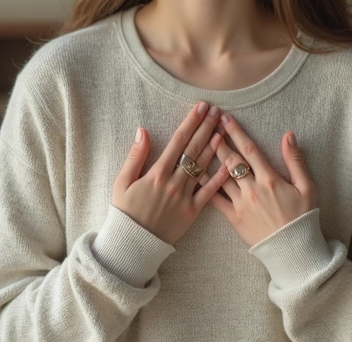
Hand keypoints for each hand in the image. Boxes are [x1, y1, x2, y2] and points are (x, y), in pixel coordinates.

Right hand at [112, 102, 232, 244]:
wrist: (132, 244)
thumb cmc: (124, 211)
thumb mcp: (122, 181)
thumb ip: (135, 156)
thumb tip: (142, 131)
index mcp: (157, 173)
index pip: (178, 140)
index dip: (191, 121)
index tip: (200, 107)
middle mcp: (173, 182)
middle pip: (194, 149)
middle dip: (206, 127)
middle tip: (216, 111)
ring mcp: (184, 197)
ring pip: (203, 167)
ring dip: (214, 147)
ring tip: (224, 129)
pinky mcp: (192, 212)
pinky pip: (209, 192)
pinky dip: (219, 177)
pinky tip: (229, 163)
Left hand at [208, 113, 316, 246]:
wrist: (293, 249)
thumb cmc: (302, 217)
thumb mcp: (307, 187)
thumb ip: (295, 160)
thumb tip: (288, 135)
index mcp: (270, 179)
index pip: (249, 149)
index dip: (236, 132)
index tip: (225, 118)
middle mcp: (253, 189)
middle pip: (231, 159)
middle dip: (218, 139)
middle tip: (206, 124)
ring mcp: (241, 203)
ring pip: (220, 177)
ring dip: (209, 158)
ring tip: (198, 143)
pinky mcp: (234, 217)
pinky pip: (215, 199)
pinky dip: (205, 185)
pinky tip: (195, 173)